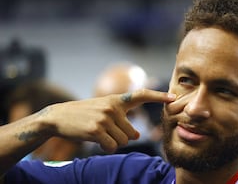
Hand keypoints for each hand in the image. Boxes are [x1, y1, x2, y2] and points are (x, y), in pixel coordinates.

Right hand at [41, 89, 175, 152]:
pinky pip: (112, 146)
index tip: (174, 97)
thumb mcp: (104, 110)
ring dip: (112, 142)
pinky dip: (105, 147)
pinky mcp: (96, 129)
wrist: (58, 117)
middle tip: (106, 131)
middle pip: (132, 133)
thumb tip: (137, 137)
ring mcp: (105, 118)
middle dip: (122, 138)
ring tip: (99, 134)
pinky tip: (94, 140)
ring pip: (123, 141)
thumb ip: (122, 120)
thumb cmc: (84, 115)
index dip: (158, 96)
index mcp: (117, 100)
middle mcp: (113, 107)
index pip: (141, 95)